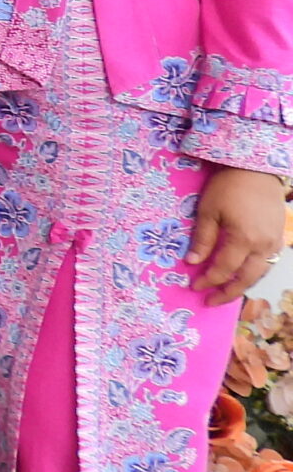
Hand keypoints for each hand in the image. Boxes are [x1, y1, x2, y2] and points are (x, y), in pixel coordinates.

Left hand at [187, 165, 291, 304]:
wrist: (256, 170)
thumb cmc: (228, 187)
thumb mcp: (208, 211)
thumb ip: (202, 238)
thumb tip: (192, 262)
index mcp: (244, 239)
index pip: (224, 269)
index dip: (209, 280)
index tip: (194, 287)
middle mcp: (263, 245)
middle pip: (246, 278)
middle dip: (227, 292)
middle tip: (211, 301)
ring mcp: (274, 242)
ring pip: (260, 273)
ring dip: (243, 285)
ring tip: (225, 292)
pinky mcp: (279, 236)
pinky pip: (268, 262)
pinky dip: (254, 272)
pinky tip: (242, 275)